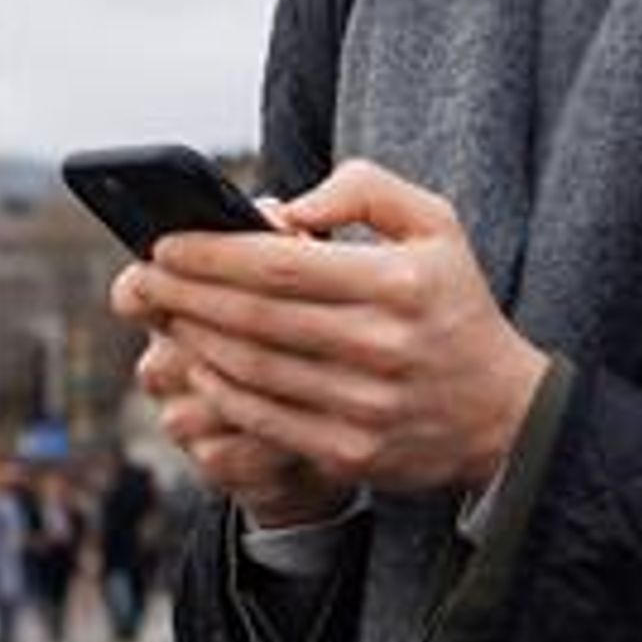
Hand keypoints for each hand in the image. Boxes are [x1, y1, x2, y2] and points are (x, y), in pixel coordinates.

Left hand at [120, 160, 548, 499]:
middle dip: (183, 296)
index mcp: (398, 283)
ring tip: (163, 316)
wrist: (503, 414)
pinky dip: (220, 389)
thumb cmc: (452, 304)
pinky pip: (264, 419)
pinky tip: (198, 362)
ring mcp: (365, 407)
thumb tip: (287, 205)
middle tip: (138, 279)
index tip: (164, 242)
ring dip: (193, 341)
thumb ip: (367, 188)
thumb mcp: (436, 223)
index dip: (211, 254)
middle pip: (254, 318)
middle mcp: (381, 347)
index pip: (280, 264)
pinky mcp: (351, 453)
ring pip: (251, 371)